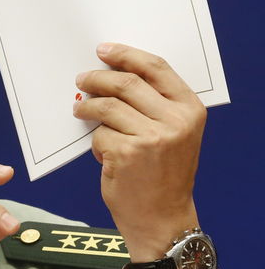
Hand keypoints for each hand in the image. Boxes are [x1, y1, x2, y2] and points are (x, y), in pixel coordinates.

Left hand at [73, 43, 205, 260]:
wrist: (162, 219)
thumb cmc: (162, 172)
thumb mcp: (173, 133)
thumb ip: (152, 104)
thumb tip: (110, 72)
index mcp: (190, 109)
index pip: (155, 67)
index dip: (126, 54)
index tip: (103, 49)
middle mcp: (175, 121)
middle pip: (125, 82)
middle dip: (97, 78)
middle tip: (81, 79)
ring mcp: (151, 137)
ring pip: (107, 106)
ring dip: (87, 107)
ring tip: (80, 111)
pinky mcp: (126, 153)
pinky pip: (99, 134)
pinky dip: (94, 141)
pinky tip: (102, 152)